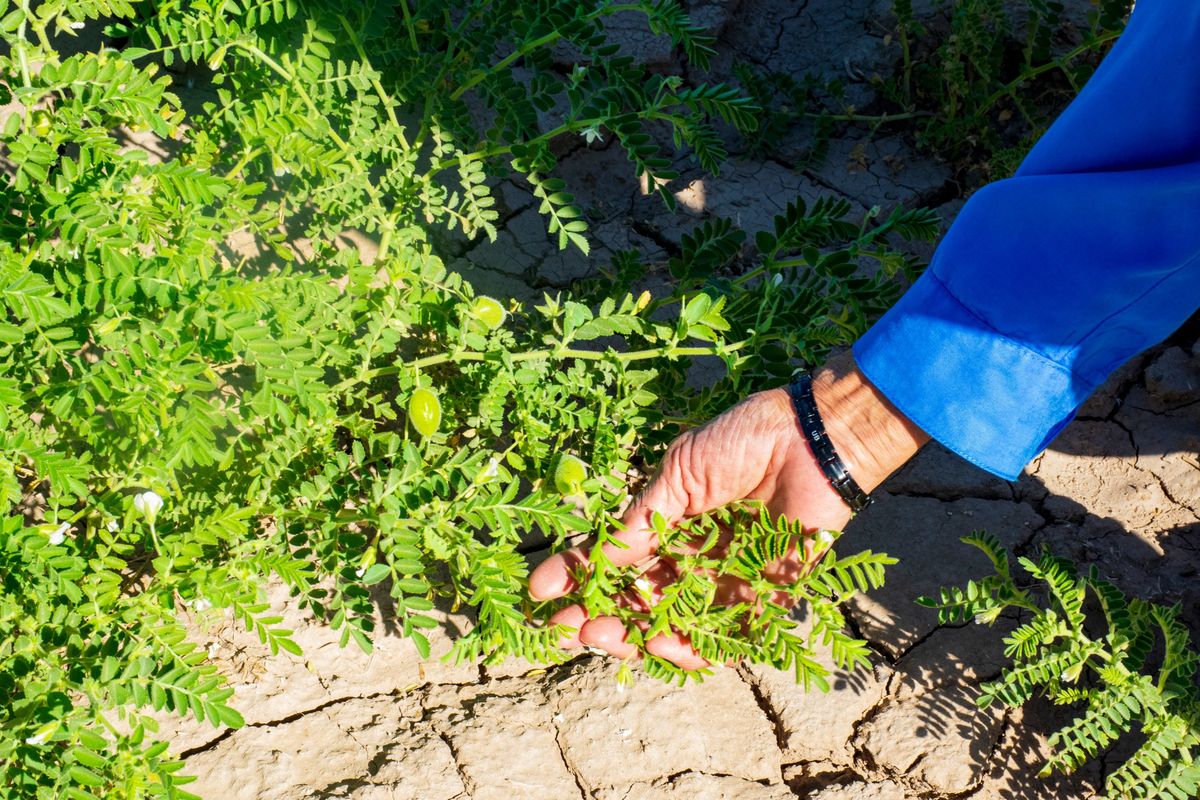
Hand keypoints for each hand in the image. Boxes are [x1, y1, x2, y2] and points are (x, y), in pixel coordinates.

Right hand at [529, 352, 928, 668]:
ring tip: (607, 637)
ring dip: (637, 638)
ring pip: (674, 627)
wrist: (810, 439)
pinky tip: (661, 643)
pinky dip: (692, 648)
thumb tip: (593, 562)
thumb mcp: (677, 476)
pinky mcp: (763, 597)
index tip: (540, 595)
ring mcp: (725, 580)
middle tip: (570, 629)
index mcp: (669, 526)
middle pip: (639, 603)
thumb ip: (639, 523)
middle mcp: (692, 558)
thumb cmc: (741, 442)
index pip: (615, 562)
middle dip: (600, 619)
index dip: (577, 580)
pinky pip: (725, 637)